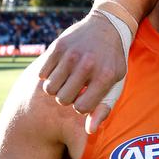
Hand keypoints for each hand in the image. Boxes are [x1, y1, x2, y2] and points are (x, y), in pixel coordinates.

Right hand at [38, 11, 126, 132]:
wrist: (107, 27)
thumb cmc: (112, 61)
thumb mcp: (116, 83)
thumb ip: (104, 108)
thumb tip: (89, 131)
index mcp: (105, 76)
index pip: (81, 109)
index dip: (82, 107)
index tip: (87, 98)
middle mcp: (88, 64)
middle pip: (63, 99)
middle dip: (68, 98)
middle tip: (76, 88)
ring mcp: (72, 54)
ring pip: (49, 88)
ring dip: (57, 87)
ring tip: (68, 79)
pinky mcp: (58, 46)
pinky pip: (42, 74)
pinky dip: (49, 75)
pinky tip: (62, 69)